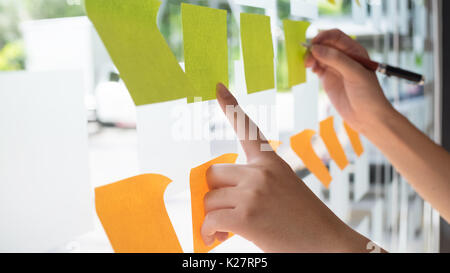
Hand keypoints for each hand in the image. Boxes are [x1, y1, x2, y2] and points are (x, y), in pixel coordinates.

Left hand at [201, 83, 371, 251]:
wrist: (329, 245)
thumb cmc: (305, 222)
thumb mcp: (283, 191)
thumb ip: (254, 184)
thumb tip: (218, 194)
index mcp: (272, 162)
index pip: (247, 128)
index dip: (230, 105)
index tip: (217, 86)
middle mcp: (261, 171)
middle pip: (212, 173)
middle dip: (213, 193)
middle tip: (222, 211)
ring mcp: (253, 191)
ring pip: (208, 199)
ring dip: (211, 217)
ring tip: (224, 229)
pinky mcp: (246, 215)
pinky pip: (208, 220)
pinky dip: (207, 233)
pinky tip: (216, 238)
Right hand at [305, 29, 395, 133]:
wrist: (367, 116)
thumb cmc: (368, 94)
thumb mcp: (354, 74)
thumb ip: (336, 60)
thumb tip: (315, 48)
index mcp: (354, 51)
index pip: (336, 36)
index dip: (323, 37)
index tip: (313, 43)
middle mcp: (344, 57)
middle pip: (324, 45)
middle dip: (314, 48)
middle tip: (308, 58)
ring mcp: (335, 68)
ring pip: (318, 56)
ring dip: (311, 57)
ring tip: (308, 65)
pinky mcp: (328, 78)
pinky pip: (317, 67)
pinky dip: (311, 66)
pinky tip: (311, 70)